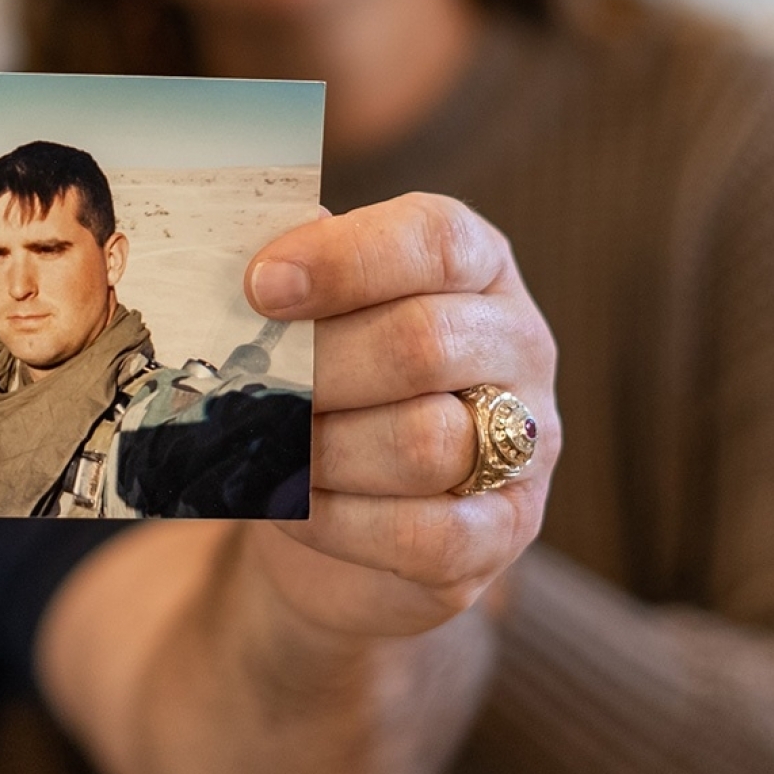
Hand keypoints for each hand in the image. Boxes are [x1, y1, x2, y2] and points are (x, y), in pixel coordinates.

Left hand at [241, 192, 558, 635]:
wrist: (340, 510)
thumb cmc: (326, 383)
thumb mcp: (315, 316)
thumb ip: (298, 282)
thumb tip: (261, 272)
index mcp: (477, 265)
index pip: (435, 239)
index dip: (345, 259)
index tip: (260, 288)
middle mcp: (519, 344)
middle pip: (424, 343)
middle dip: (318, 367)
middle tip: (247, 387)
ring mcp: (526, 442)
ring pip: (425, 442)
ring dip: (323, 450)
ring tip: (262, 448)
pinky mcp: (504, 530)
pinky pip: (423, 534)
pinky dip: (336, 521)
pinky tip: (289, 505)